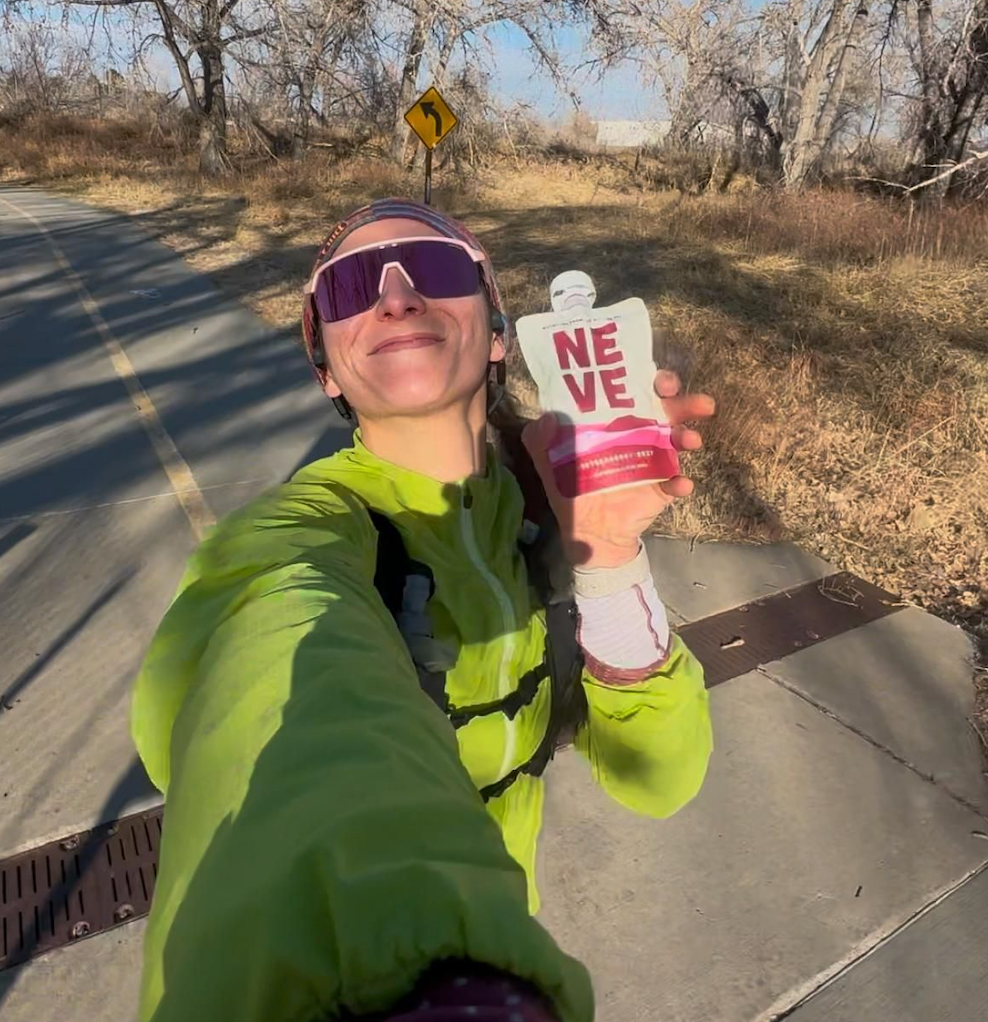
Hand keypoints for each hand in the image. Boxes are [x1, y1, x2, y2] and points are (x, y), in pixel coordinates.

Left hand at [521, 370, 714, 568]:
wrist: (587, 531)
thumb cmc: (571, 487)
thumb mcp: (548, 460)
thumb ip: (540, 438)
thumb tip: (547, 417)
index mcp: (616, 421)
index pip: (636, 392)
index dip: (649, 380)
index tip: (655, 379)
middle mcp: (640, 434)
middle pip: (667, 410)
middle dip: (682, 401)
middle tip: (693, 400)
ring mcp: (654, 461)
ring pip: (678, 440)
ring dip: (686, 436)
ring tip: (690, 439)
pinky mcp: (660, 489)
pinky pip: (675, 483)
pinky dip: (680, 482)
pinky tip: (680, 483)